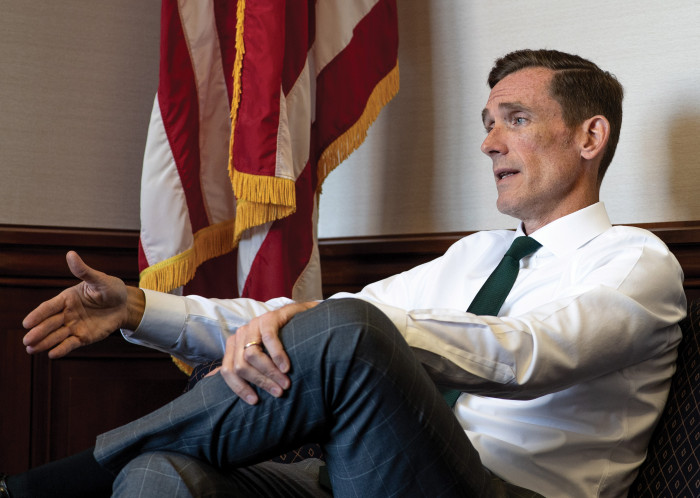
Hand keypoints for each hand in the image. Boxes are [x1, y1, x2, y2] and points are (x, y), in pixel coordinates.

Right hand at [22, 251, 144, 358]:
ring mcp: (74, 326)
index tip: (26, 323)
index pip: (49, 307)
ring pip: (56, 335)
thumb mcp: (99, 279)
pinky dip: (62, 349)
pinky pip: (70, 344)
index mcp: (67, 298)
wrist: (125, 305)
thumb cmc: (111, 289)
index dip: (37, 315)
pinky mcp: (83, 337)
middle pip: (49, 323)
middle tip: (26, 341)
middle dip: (38, 332)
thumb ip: (84, 271)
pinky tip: (52, 354)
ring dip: (44, 343)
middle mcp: (67, 313)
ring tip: (31, 350)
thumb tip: (71, 254)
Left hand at [211, 301, 318, 403]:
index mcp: (235, 346)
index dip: (239, 388)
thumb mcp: (264, 358)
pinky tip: (286, 367)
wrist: (302, 318)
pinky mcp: (269, 317)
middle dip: (260, 382)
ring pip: (251, 355)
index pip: (227, 371)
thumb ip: (251, 371)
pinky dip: (277, 355)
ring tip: (285, 382)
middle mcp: (241, 334)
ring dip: (269, 372)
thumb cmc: (283, 343)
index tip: (255, 401)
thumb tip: (236, 393)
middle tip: (278, 392)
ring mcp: (254, 325)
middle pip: (240, 365)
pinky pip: (268, 338)